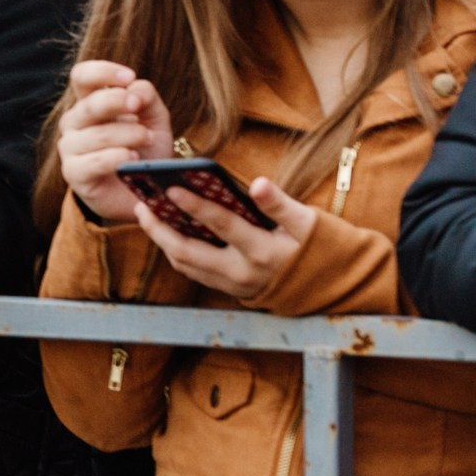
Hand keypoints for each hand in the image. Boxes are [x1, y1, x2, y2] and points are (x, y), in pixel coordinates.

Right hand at [54, 62, 174, 223]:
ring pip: (95, 134)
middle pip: (88, 104)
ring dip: (127, 134)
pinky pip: (91, 161)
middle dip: (116, 101)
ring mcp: (70, 148)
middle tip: (138, 106)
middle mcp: (75, 122)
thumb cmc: (146, 151)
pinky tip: (133, 158)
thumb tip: (135, 87)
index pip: (82, 76)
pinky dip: (115, 158)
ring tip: (147, 139)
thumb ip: (147, 98)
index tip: (129, 76)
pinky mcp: (74, 173)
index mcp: (90, 103)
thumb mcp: (155, 120)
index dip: (102, 71)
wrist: (146, 192)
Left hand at [130, 176, 316, 301]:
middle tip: (141, 205)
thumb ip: (280, 204)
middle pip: (190, 252)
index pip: (223, 226)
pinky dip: (177, 252)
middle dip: (160, 229)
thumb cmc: (322, 248)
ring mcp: (235, 286)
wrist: (335, 289)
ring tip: (147, 214)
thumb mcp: (309, 223)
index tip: (172, 187)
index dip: (196, 206)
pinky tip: (166, 232)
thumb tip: (259, 184)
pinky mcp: (231, 291)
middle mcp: (244, 273)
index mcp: (264, 252)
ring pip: (187, 265)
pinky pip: (194, 272)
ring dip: (163, 241)